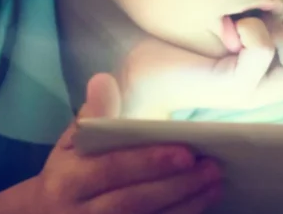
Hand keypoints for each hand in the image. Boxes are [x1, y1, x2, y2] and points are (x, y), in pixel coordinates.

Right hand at [31, 74, 221, 213]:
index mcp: (69, 180)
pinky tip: (202, 204)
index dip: (149, 162)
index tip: (186, 152)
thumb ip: (93, 116)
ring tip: (214, 183)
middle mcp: (81, 213)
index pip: (112, 169)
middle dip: (176, 185)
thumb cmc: (68, 173)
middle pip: (133, 202)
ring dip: (186, 205)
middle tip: (212, 167)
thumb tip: (103, 81)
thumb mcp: (72, 144)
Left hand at [120, 10, 282, 118]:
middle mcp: (266, 91)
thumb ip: (267, 14)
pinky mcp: (231, 89)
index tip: (272, 13)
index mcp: (272, 76)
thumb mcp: (237, 18)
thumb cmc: (181, 35)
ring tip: (250, 24)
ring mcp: (251, 93)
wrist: (134, 60)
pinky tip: (234, 26)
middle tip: (262, 17)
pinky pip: (265, 55)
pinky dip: (258, 34)